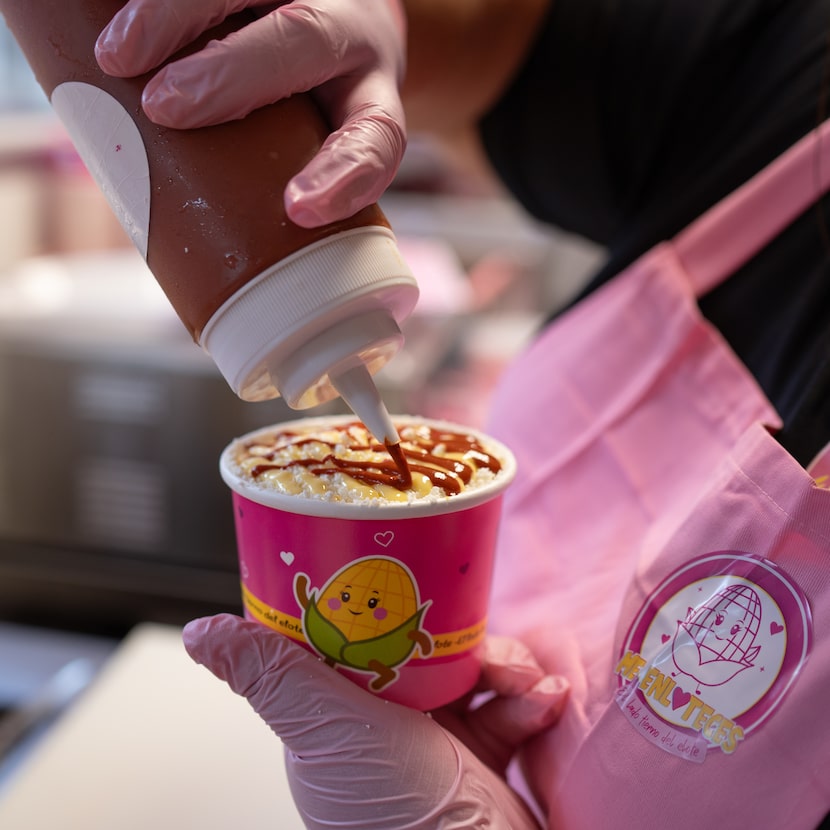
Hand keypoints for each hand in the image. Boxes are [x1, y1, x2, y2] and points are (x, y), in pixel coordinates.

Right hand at [95, 0, 406, 226]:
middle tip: (166, 107)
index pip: (376, 138)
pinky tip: (117, 14)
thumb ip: (274, 176)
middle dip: (234, 72)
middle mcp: (350, 34)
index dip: (345, 173)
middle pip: (305, 40)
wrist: (346, 16)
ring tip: (120, 56)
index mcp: (372, 97)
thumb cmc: (322, 100)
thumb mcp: (317, 142)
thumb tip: (188, 240)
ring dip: (178, 17)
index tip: (299, 209)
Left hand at [183, 614, 566, 828]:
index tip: (409, 572)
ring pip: (472, 665)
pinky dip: (529, 699)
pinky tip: (544, 704)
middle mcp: (384, 721)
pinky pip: (508, 703)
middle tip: (488, 645)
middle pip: (422, 643)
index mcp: (340, 710)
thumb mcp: (328, 731)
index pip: (354, 635)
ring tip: (524, 684)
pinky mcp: (484, 753)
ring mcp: (436, 737)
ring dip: (506, 665)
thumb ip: (273, 678)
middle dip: (464, 636)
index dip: (380, 602)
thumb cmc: (396, 816)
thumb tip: (199, 631)